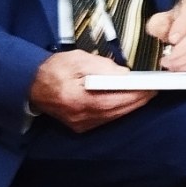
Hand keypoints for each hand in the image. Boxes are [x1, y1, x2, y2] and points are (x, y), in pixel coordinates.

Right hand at [28, 51, 152, 131]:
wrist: (32, 85)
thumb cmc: (54, 69)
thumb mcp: (78, 59)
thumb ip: (102, 66)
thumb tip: (124, 74)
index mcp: (78, 99)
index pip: (115, 99)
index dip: (136, 94)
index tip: (152, 87)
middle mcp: (80, 116)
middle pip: (118, 110)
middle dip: (138, 100)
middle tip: (153, 90)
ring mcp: (80, 124)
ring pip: (114, 116)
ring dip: (130, 106)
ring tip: (144, 94)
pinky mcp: (80, 126)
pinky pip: (106, 119)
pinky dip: (118, 110)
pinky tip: (127, 101)